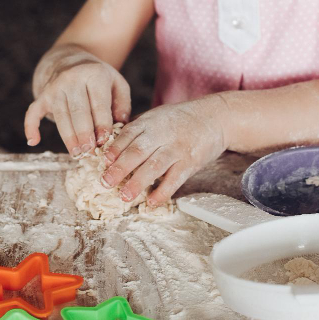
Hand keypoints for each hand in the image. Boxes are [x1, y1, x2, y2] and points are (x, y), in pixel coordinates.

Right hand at [24, 47, 131, 154]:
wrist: (70, 60)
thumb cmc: (98, 78)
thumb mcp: (117, 83)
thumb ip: (122, 104)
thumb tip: (120, 126)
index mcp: (94, 74)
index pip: (98, 103)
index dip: (102, 124)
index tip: (104, 141)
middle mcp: (72, 78)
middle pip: (78, 111)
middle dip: (84, 134)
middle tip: (89, 153)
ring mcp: (55, 87)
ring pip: (61, 116)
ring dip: (68, 137)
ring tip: (76, 154)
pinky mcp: (42, 95)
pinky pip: (33, 111)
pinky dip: (30, 126)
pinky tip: (33, 141)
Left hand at [100, 96, 228, 205]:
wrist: (215, 116)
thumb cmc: (180, 120)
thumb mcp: (157, 117)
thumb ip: (137, 132)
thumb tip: (111, 152)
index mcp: (150, 122)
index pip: (128, 134)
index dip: (115, 148)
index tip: (103, 161)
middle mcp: (162, 134)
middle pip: (138, 151)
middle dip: (120, 168)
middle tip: (105, 182)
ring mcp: (177, 148)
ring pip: (154, 166)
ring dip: (137, 182)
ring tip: (124, 196)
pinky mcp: (190, 162)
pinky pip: (175, 179)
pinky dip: (162, 192)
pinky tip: (151, 202)